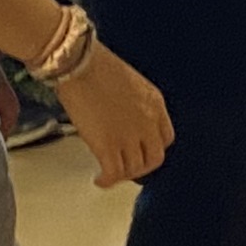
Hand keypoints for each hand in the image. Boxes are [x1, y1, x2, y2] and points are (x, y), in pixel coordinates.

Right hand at [59, 43, 173, 188]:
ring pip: (134, 169)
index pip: (166, 137)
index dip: (152, 148)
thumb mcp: (129, 84)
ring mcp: (129, 136)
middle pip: (155, 158)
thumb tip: (121, 120)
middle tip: (126, 169)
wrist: (78, 64)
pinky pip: (114, 174)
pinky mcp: (108, 145)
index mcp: (155, 103)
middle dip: (141, 167)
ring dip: (122, 175)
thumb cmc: (95, 65)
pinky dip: (107, 181)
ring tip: (109, 173)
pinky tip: (99, 180)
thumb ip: (133, 105)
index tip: (141, 152)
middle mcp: (148, 122)